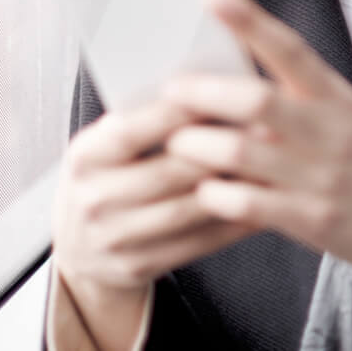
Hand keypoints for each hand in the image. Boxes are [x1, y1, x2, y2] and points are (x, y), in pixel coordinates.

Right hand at [51, 98, 253, 303]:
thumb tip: (202, 87)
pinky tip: (260, 204)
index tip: (221, 93)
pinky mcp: (137, 265)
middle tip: (265, 130)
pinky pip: (196, 243)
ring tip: (270, 165)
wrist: (81, 247)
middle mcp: (93, 199)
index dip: (178, 113)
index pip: (131, 130)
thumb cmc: (104, 179)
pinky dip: (232, 223)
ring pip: (187, 209)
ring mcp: (113, 238)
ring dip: (234, 187)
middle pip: (168, 172)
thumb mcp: (105, 145)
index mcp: (84, 157)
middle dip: (222, 149)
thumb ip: (141, 119)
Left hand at [163, 0, 351, 293]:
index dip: (248, 20)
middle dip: (202, 92)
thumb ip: (299, 97)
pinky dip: (216, 195)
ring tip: (175, 143)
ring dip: (196, 145)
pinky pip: (247, 204)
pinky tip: (206, 191)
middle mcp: (330, 131)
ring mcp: (321, 177)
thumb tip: (230, 76)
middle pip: (255, 99)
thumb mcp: (348, 116)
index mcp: (336, 97)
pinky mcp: (313, 221)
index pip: (289, 48)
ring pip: (240, 151)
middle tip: (170, 89)